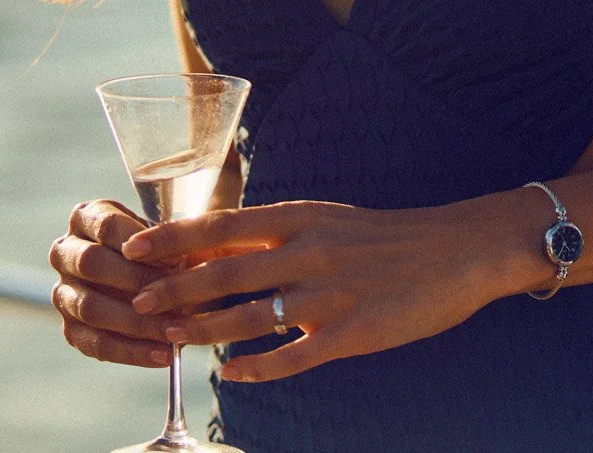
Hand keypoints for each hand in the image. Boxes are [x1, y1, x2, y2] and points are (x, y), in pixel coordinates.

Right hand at [48, 200, 174, 367]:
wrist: (150, 271)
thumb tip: (183, 267)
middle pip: (91, 264)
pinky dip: (132, 352)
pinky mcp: (70, 327)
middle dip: (136, 281)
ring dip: (135, 322)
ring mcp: (62, 291)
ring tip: (174, 332)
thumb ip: (170, 241)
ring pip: (91, 308)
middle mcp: (65, 252)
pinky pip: (96, 344)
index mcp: (85, 217)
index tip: (175, 258)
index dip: (140, 242)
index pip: (106, 225)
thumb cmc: (163, 244)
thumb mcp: (166, 231)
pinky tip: (163, 355)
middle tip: (176, 296)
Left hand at [122, 199, 512, 381]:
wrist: (458, 252)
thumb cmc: (386, 237)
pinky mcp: (352, 332)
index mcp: (302, 219)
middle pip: (225, 273)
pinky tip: (232, 373)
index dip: (174, 238)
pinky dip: (256, 367)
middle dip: (176, 290)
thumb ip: (276, 236)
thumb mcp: (328, 221)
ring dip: (204, 331)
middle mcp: (309, 253)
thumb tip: (217, 248)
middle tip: (140, 304)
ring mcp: (329, 295)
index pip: (223, 226)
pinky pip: (291, 357)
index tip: (134, 248)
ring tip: (172, 341)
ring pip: (249, 318)